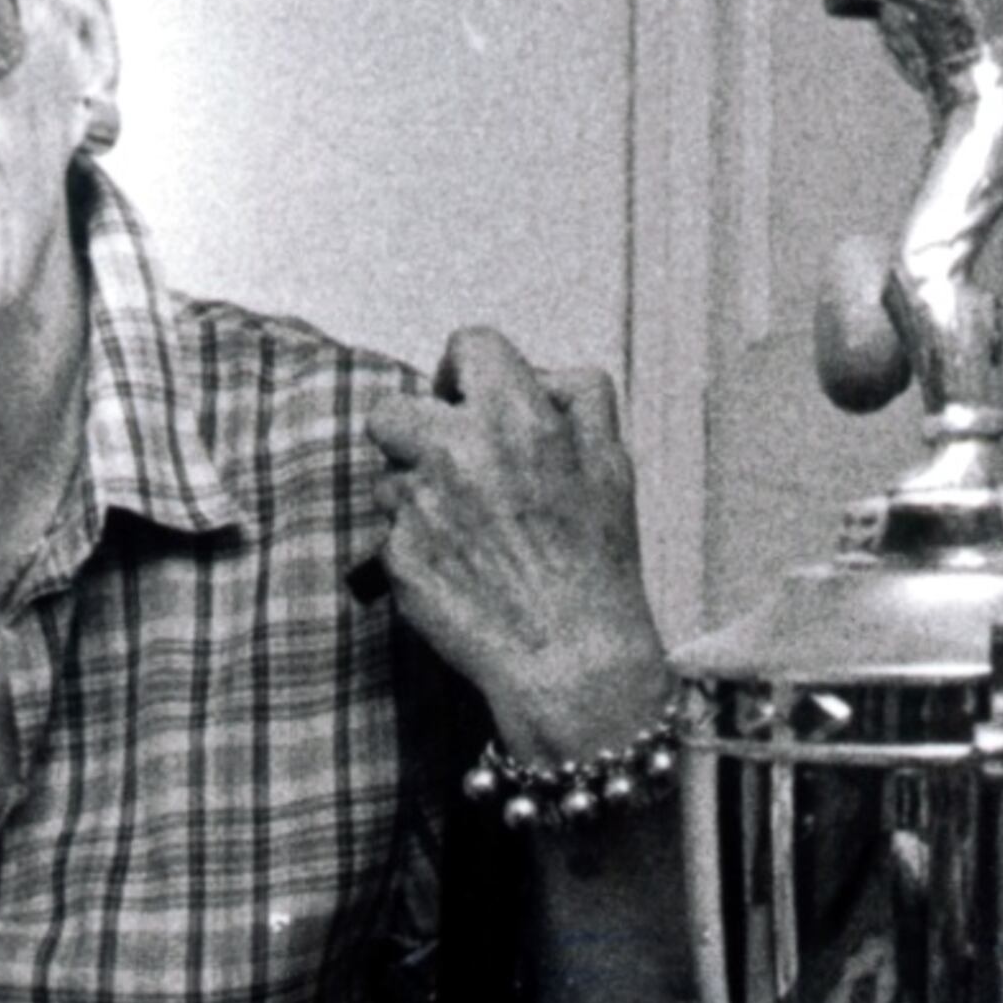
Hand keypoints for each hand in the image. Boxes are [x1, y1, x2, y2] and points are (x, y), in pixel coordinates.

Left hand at [366, 328, 669, 768]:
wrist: (570, 656)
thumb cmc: (597, 562)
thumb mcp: (613, 459)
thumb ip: (578, 396)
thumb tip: (536, 376)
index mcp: (515, 417)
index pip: (468, 346)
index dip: (466, 372)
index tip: (469, 398)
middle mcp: (457, 452)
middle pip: (394, 409)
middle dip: (417, 430)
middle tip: (452, 463)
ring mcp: (419, 505)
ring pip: (389, 476)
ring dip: (418, 493)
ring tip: (471, 532)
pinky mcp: (397, 556)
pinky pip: (391, 533)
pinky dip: (418, 546)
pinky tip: (462, 571)